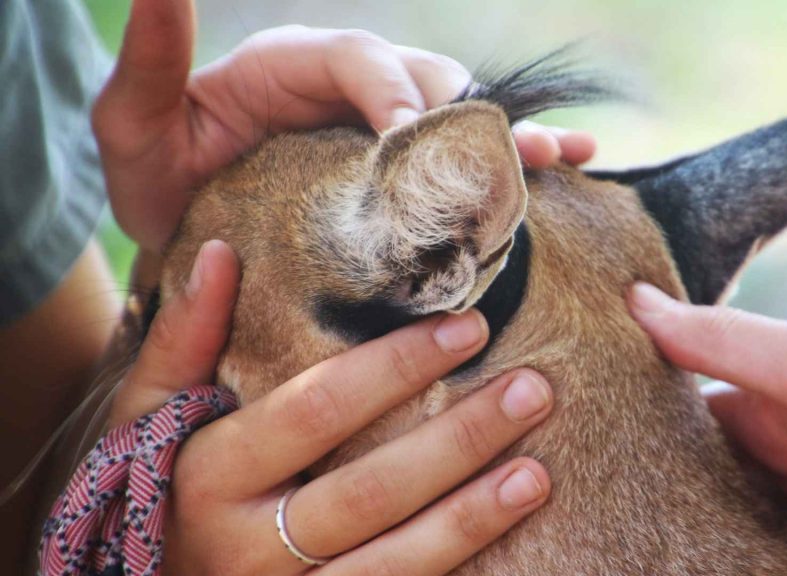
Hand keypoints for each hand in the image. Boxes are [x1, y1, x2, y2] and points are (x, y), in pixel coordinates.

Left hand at [92, 0, 596, 251]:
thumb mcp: (134, 126)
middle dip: (462, 118)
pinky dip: (512, 155)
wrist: (186, 230)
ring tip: (556, 158)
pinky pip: (462, 150)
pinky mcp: (399, 163)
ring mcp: (380, 122)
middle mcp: (347, 84)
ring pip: (453, 114)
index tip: (406, 145)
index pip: (357, 59)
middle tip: (499, 165)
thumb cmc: (159, 182)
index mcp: (292, 64)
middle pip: (421, 80)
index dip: (389, 92)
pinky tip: (566, 163)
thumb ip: (151, 62)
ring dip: (504, 136)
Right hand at [112, 241, 553, 574]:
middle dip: (459, 439)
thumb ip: (182, 339)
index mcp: (207, 475)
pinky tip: (499, 535)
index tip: (468, 327)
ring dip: (471, 517)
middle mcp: (246, 546)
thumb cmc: (154, 488)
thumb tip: (221, 251)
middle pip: (371, 488)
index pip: (317, 410)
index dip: (396, 368)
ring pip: (393, 561)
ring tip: (538, 473)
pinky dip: (448, 567)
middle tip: (534, 389)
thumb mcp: (145, 415)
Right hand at [627, 282, 786, 568]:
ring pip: (777, 538)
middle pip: (728, 494)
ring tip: (686, 574)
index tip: (593, 478)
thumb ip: (723, 341)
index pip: (690, 427)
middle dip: (689, 520)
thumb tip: (631, 299)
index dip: (645, 449)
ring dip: (745, 557)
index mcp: (775, 405)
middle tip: (634, 548)